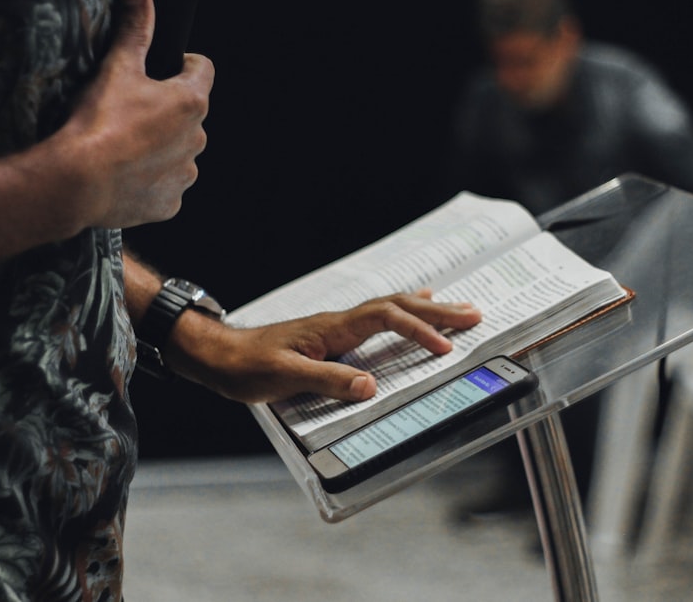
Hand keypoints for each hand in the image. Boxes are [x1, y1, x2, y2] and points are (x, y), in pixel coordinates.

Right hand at [50, 0, 214, 228]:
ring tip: (124, 146)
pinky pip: (165, 187)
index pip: (202, 69)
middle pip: (188, 115)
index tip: (166, 67)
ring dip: (160, 147)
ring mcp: (185, 174)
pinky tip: (124, 175)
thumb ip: (135, 29)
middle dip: (166, 111)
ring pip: (179, 153)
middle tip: (130, 112)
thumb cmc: (98, 122)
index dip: (184, 63)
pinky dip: (150, 181)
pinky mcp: (171, 204)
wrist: (76, 181)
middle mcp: (197, 140)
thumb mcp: (116, 67)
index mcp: (191, 103)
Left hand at [164, 290, 482, 403]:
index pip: (386, 318)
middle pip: (396, 306)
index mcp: (332, 327)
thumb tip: (370, 386)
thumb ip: (327, 380)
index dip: (418, 329)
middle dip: (437, 311)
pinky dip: (403, 313)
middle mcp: (338, 322)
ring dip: (425, 309)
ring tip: (458, 308)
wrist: (217, 355)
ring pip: (390, 309)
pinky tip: (411, 310)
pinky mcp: (331, 336)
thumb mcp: (284, 377)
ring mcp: (336, 327)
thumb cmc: (246, 366)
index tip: (445, 347)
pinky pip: (377, 318)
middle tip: (475, 314)